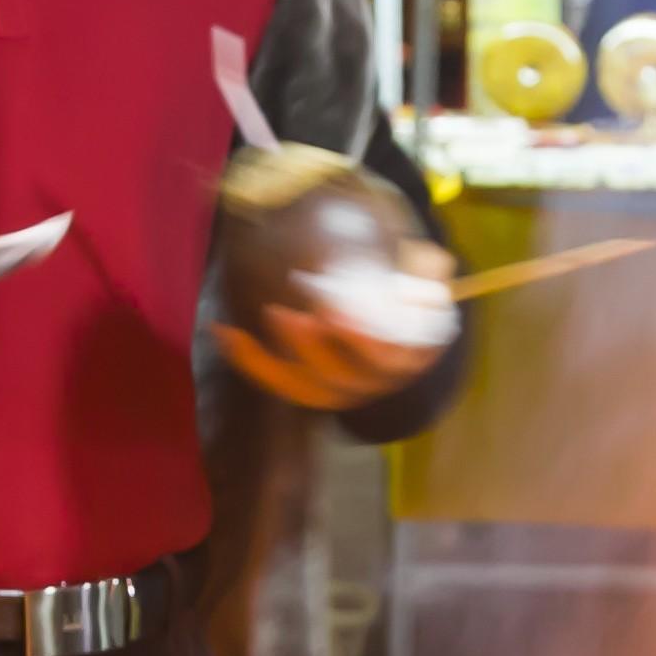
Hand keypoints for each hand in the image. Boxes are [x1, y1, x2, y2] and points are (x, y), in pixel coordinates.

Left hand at [215, 237, 455, 411]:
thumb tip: (432, 265)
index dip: (356, 337)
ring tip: (266, 313)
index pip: (384, 357)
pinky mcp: (306, 389)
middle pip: (339, 377)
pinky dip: (247, 359)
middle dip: (309, 346)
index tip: (331, 309)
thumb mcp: (421, 275)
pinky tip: (223, 329)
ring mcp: (339, 390)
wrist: (384, 312)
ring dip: (275, 358)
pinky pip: (274, 382)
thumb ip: (426, 269)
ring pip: (304, 387)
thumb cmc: (401, 289)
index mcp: (409, 358)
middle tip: (284, 312)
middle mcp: (374, 382)